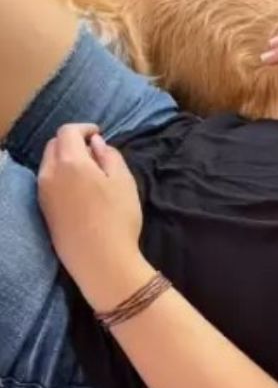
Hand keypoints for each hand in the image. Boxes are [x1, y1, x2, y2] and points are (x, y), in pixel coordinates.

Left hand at [37, 124, 149, 308]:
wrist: (99, 259)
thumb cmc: (117, 217)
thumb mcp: (124, 181)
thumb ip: (109, 156)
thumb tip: (95, 144)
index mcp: (70, 161)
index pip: (68, 132)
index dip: (84, 128)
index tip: (99, 133)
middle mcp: (49, 173)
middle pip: (54, 145)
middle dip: (72, 141)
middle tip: (94, 150)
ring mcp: (43, 192)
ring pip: (49, 163)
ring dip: (65, 158)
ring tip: (88, 170)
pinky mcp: (44, 209)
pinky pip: (48, 181)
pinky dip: (61, 174)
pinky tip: (80, 188)